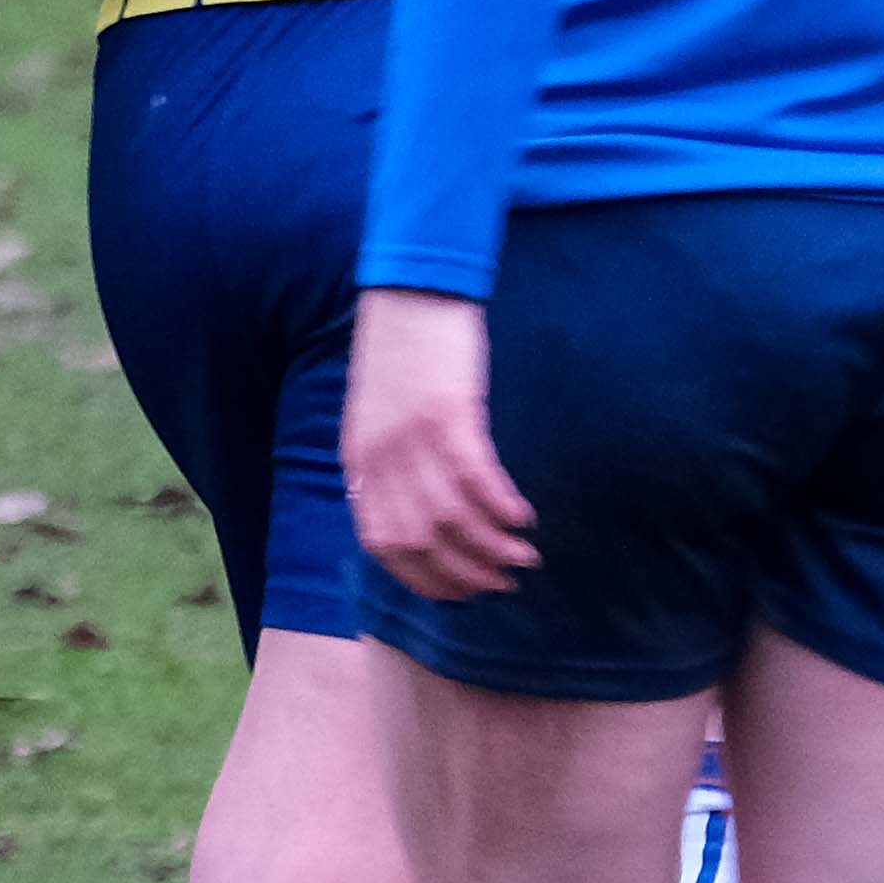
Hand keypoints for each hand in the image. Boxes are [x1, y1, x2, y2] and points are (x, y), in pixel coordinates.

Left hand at [342, 288, 535, 599]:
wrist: (409, 289)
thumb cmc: (400, 352)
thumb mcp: (376, 415)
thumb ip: (388, 463)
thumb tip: (417, 512)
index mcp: (359, 461)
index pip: (383, 545)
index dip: (424, 578)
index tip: (462, 593)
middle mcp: (380, 457)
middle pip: (421, 542)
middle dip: (465, 574)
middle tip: (504, 582)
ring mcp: (412, 436)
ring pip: (451, 519)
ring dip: (491, 549)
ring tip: (524, 558)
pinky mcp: (448, 412)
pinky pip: (475, 478)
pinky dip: (501, 506)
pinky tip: (524, 517)